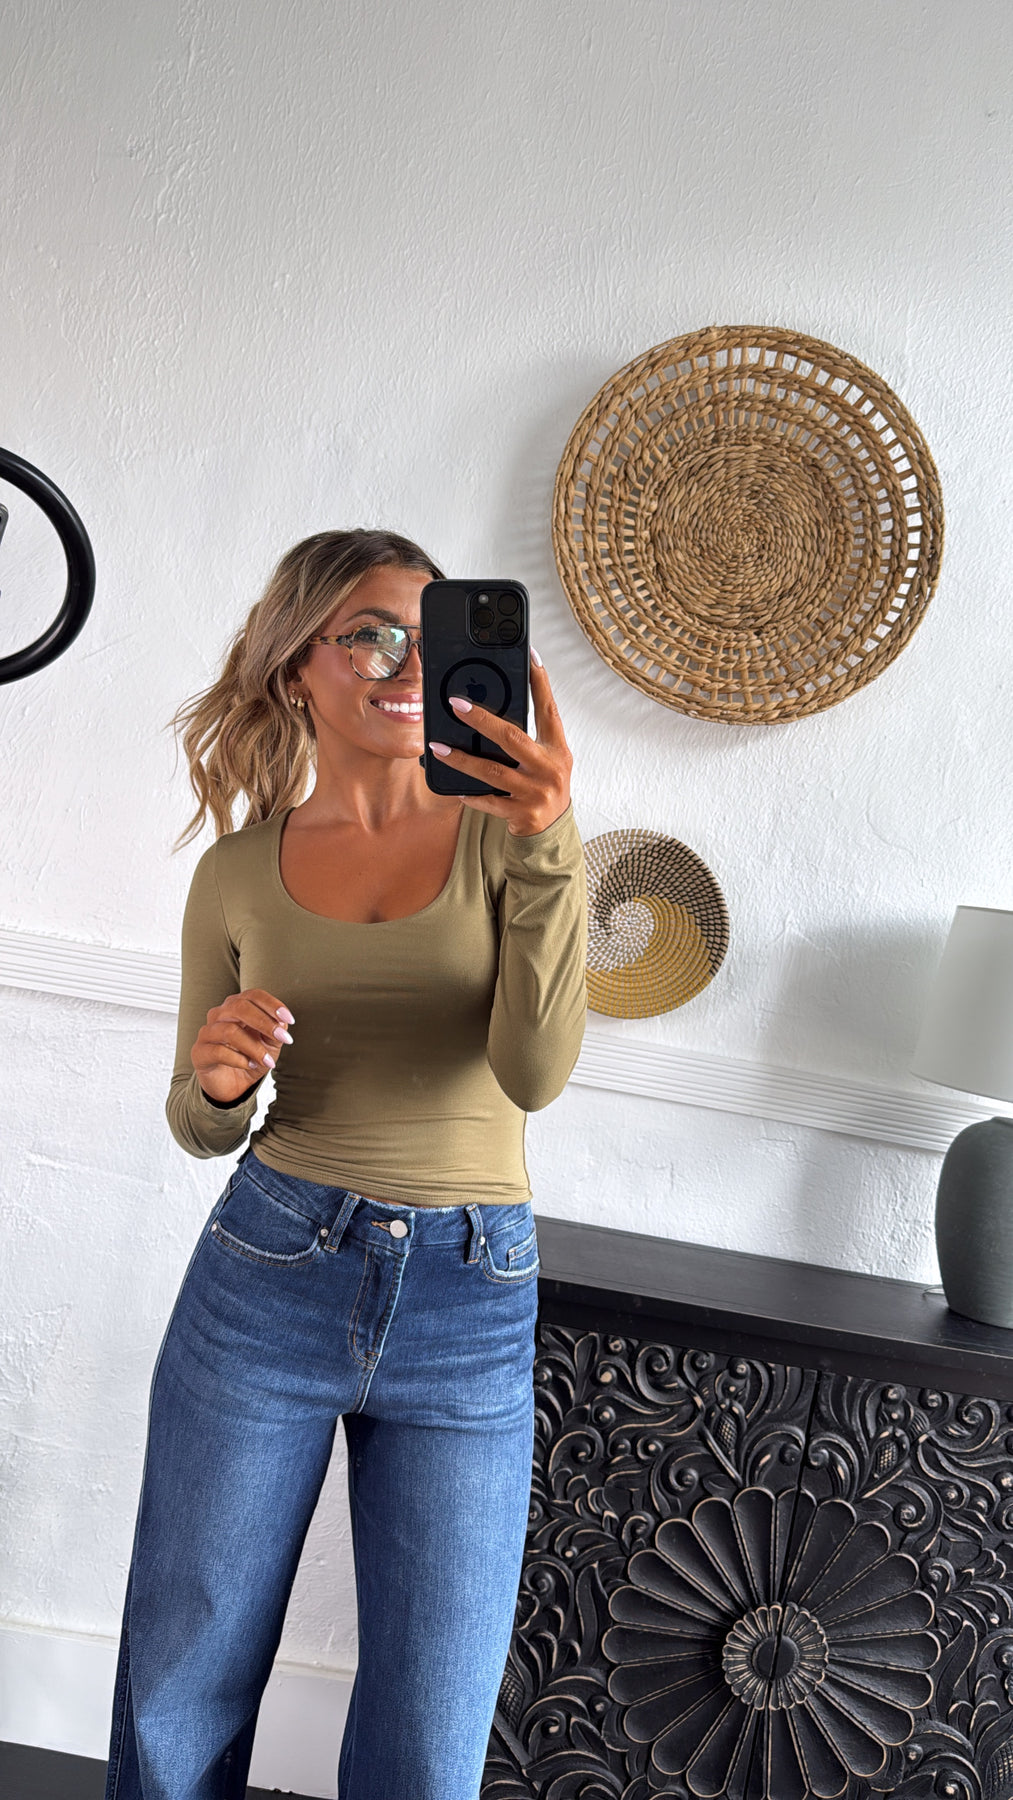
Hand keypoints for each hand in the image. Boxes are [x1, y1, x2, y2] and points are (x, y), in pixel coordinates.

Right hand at [191, 988, 294, 1104]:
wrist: (232, 1085)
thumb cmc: (250, 1057)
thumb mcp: (270, 1044)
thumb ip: (276, 1030)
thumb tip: (282, 1022)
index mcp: (237, 1006)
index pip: (253, 995)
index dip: (272, 1004)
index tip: (289, 1019)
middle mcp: (219, 1015)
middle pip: (239, 1007)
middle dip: (264, 1022)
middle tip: (282, 1038)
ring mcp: (207, 1032)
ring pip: (229, 1030)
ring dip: (254, 1047)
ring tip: (267, 1061)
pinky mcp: (199, 1052)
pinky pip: (218, 1051)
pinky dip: (239, 1059)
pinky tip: (249, 1065)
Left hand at [429, 650, 571, 835]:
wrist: (552, 832)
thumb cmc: (543, 787)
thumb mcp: (546, 760)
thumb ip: (528, 740)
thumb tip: (490, 713)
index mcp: (557, 750)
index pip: (549, 711)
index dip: (541, 683)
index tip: (531, 657)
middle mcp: (549, 769)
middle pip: (512, 737)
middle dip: (482, 719)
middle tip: (456, 704)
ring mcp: (535, 792)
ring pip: (492, 771)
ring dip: (461, 759)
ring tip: (437, 747)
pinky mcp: (522, 814)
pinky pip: (489, 801)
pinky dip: (471, 795)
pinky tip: (455, 788)